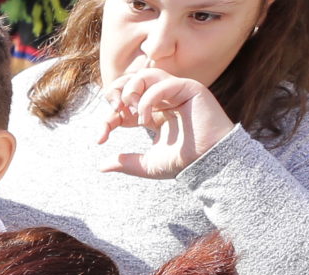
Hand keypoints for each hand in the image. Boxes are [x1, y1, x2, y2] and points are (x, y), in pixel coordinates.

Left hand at [94, 65, 234, 178]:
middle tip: (114, 115)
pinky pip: (162, 84)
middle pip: (132, 81)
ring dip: (131, 90)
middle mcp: (165, 99)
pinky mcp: (189, 88)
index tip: (101, 139)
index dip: (109, 118)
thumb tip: (101, 166)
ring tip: (130, 112)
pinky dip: (148, 100)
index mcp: (154, 112)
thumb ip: (126, 162)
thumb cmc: (183, 162)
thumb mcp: (147, 164)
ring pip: (147, 74)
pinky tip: (146, 121)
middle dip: (116, 95)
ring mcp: (177, 91)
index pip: (124, 105)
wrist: (208, 162)